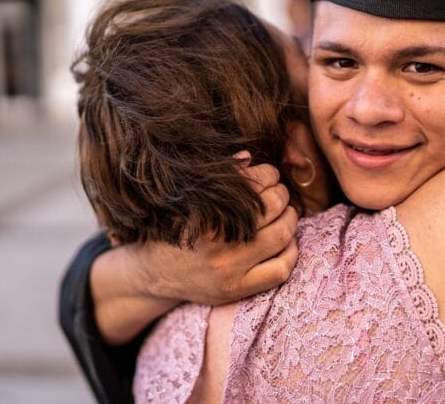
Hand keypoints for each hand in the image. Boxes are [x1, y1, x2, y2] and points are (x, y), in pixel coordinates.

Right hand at [133, 161, 298, 304]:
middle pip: (271, 207)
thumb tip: (247, 156)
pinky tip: (285, 242)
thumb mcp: (189, 199)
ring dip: (290, 219)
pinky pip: (280, 269)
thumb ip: (217, 178)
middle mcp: (217, 241)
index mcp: (205, 212)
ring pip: (281, 235)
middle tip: (280, 193)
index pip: (252, 184)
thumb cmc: (177, 228)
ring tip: (286, 213)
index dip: (268, 174)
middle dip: (281, 194)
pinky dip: (291, 251)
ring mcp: (228, 269)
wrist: (153, 274)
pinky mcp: (237, 289)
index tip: (270, 174)